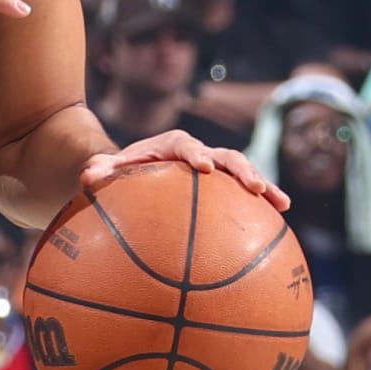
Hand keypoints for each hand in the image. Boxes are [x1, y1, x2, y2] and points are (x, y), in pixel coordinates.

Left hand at [82, 132, 287, 210]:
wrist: (136, 173)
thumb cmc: (121, 174)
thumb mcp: (107, 171)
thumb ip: (100, 170)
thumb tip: (89, 175)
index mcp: (173, 146)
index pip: (186, 146)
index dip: (196, 155)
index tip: (205, 168)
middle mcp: (199, 154)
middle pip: (226, 157)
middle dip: (242, 170)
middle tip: (254, 187)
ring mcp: (215, 171)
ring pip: (243, 175)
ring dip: (263, 187)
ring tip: (281, 204)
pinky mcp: (222, 189)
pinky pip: (243, 198)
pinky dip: (262, 206)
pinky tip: (281, 224)